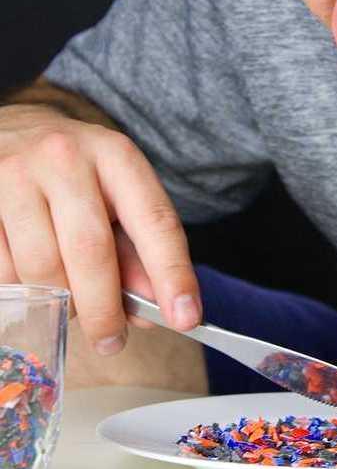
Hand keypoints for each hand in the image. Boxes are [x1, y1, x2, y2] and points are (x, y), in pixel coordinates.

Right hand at [0, 104, 200, 353]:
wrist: (14, 128)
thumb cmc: (78, 173)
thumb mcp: (119, 197)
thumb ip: (136, 251)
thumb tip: (149, 309)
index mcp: (116, 157)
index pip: (155, 222)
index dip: (173, 274)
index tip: (185, 317)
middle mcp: (64, 159)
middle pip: (90, 252)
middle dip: (105, 310)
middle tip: (112, 341)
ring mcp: (12, 175)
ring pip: (41, 269)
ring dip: (60, 302)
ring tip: (70, 300)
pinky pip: (2, 272)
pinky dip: (24, 291)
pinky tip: (34, 280)